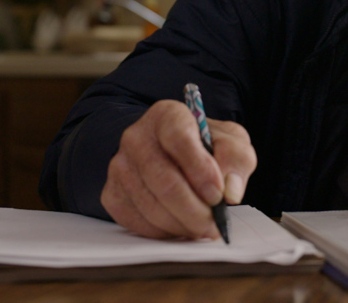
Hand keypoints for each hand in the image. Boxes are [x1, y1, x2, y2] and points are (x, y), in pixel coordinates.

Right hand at [101, 99, 256, 239]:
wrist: (176, 156)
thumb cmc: (207, 147)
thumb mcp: (231, 142)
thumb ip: (236, 159)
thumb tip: (230, 191)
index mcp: (167, 115)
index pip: (179, 139)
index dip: (200, 170)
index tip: (218, 195)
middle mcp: (136, 137)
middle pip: (163, 179)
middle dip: (193, 210)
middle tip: (214, 225)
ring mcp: (120, 165)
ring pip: (149, 204)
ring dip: (180, 224)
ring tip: (201, 228)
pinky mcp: (111, 193)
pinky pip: (134, 221)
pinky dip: (161, 232)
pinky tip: (179, 227)